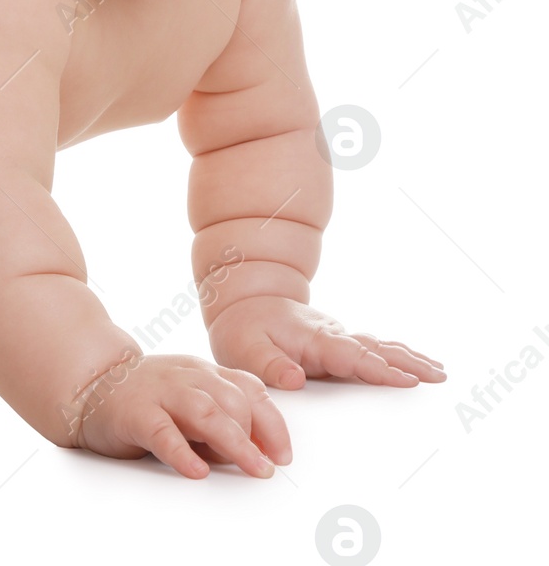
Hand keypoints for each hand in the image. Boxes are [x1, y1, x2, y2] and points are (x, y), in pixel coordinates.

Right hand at [69, 352, 289, 478]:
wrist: (89, 385)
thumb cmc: (145, 399)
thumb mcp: (188, 401)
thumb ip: (219, 420)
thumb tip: (254, 454)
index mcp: (203, 373)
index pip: (249, 390)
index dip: (272, 423)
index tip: (283, 454)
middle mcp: (186, 377)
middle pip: (233, 399)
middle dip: (257, 435)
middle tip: (266, 467)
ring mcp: (160, 392)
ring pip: (206, 411)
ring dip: (235, 442)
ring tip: (252, 467)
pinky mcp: (135, 412)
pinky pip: (163, 431)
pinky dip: (183, 452)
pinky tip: (196, 470)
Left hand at [208, 296, 445, 389]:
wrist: (242, 302)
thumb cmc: (242, 329)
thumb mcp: (244, 349)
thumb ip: (270, 365)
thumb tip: (296, 379)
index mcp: (312, 339)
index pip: (351, 355)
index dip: (378, 368)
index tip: (406, 379)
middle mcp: (330, 335)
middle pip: (374, 349)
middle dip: (407, 363)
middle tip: (438, 377)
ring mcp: (336, 337)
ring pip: (378, 346)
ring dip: (408, 358)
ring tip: (439, 372)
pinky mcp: (337, 342)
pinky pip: (372, 348)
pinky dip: (396, 354)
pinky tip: (416, 363)